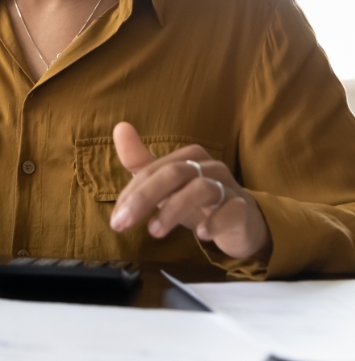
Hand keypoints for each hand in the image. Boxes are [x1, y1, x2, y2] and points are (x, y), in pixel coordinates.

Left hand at [109, 122, 272, 261]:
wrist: (243, 223)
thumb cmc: (198, 201)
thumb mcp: (167, 185)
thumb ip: (141, 162)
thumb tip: (120, 127)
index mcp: (188, 157)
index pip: (153, 170)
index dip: (132, 193)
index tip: (116, 219)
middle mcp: (208, 166)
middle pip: (173, 173)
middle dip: (144, 197)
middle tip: (123, 223)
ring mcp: (228, 186)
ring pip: (200, 189)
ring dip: (174, 210)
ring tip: (154, 231)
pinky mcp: (244, 209)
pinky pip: (232, 210)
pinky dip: (215, 221)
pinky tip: (201, 233)